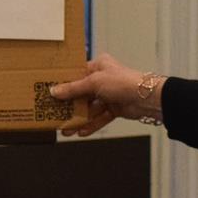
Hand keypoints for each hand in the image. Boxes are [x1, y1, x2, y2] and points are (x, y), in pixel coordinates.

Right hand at [48, 52, 164, 135]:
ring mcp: (109, 94)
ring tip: (66, 129)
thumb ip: (73, 89)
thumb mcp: (94, 82)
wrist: (147, 98)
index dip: (64, 84)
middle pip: (81, 94)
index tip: (51, 93)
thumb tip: (55, 91)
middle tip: (56, 115)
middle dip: (70, 106)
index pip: (76, 75)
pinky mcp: (115, 108)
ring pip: (90, 108)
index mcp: (98, 65)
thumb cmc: (123, 82)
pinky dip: (91, 124)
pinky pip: (99, 117)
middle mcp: (103, 79)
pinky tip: (80, 132)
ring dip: (79, 119)